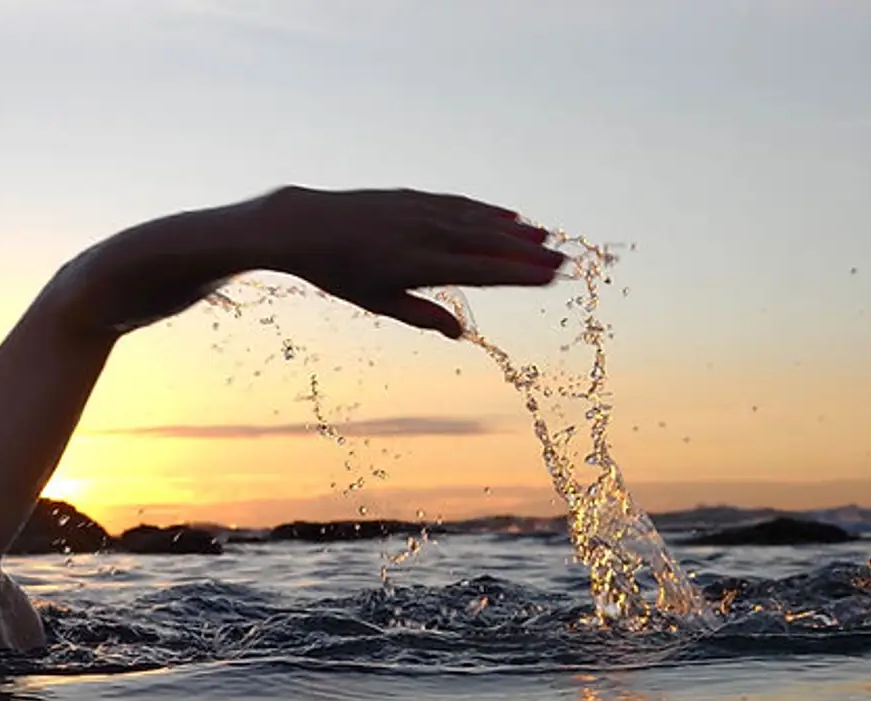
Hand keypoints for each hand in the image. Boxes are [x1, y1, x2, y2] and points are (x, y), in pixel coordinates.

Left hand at [258, 186, 563, 337]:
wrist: (306, 225)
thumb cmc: (341, 272)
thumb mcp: (378, 301)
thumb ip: (421, 315)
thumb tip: (459, 333)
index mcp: (419, 265)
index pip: (481, 271)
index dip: (519, 274)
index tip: (550, 277)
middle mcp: (425, 234)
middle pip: (488, 243)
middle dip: (528, 252)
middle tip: (564, 261)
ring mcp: (421, 211)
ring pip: (477, 220)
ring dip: (513, 229)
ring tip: (544, 237)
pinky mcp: (413, 197)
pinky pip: (458, 204)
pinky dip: (485, 210)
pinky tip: (506, 215)